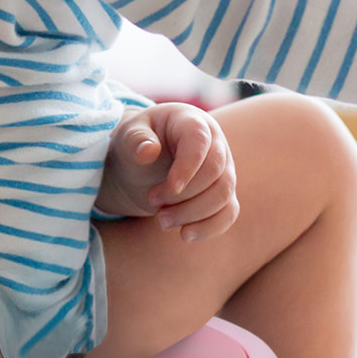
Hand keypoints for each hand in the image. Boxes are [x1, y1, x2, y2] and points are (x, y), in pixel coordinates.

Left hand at [99, 103, 238, 240]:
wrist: (142, 162)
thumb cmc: (137, 143)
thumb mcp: (128, 135)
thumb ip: (135, 139)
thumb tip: (147, 151)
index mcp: (191, 122)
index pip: (199, 141)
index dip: (187, 167)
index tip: (166, 190)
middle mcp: (215, 143)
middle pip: (215, 171)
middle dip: (184, 194)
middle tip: (151, 201)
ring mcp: (223, 169)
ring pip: (223, 195)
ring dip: (193, 213)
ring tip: (161, 221)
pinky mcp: (222, 193)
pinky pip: (228, 213)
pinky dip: (210, 227)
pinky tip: (185, 235)